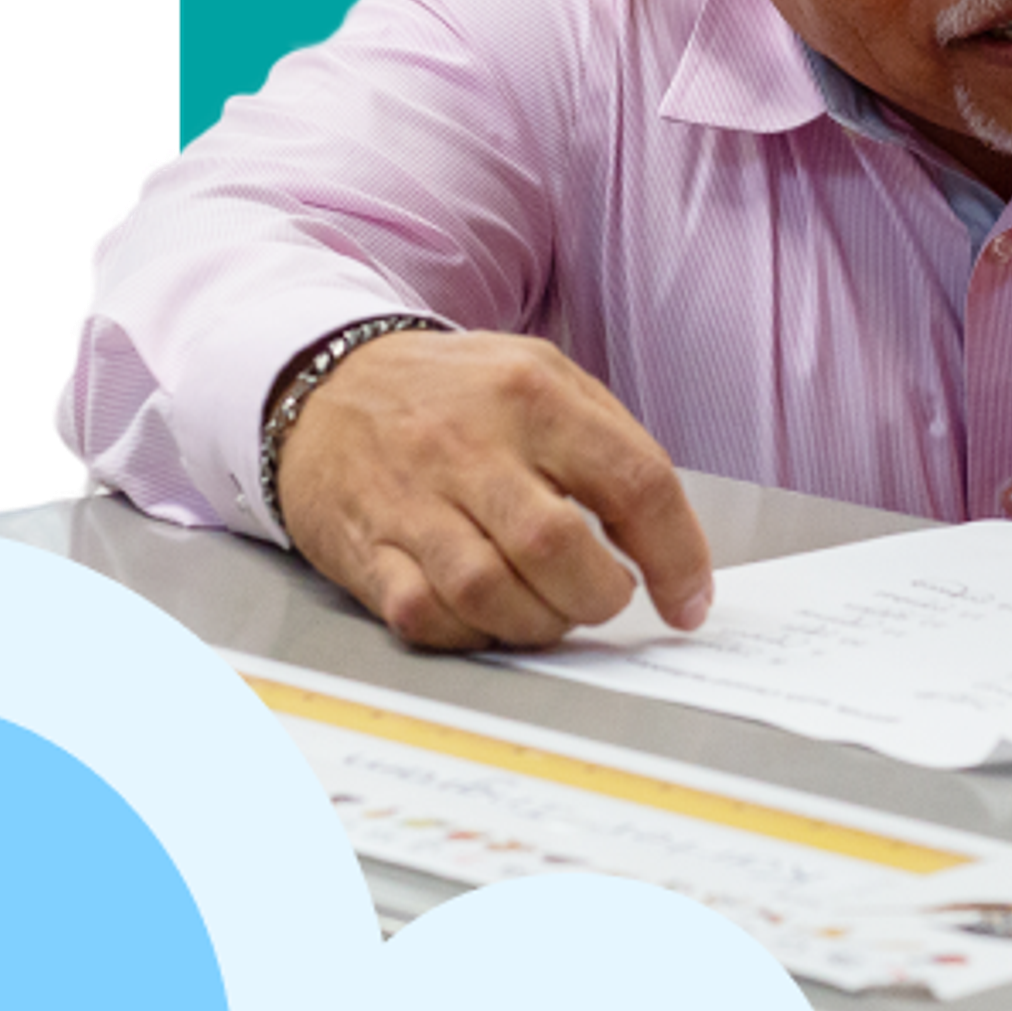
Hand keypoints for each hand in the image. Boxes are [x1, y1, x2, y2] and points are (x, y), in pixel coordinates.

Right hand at [272, 329, 714, 651]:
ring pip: (490, 591)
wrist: (322, 384)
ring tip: (553, 609)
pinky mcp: (366, 548)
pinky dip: (473, 633)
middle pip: (558, 547)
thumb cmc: (456, 393)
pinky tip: (491, 616)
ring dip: (540, 622)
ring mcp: (412, 498)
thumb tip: (671, 542)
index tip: (689, 601)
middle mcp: (471, 445)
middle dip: (601, 596)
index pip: (636, 482)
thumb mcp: (546, 377)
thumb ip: (612, 444)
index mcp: (535, 395)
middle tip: (607, 597)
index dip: (677, 556)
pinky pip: (427, 614)